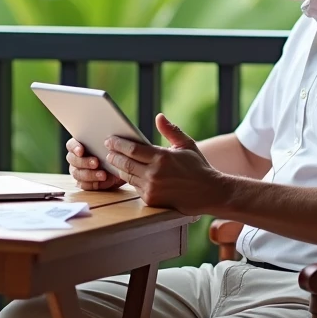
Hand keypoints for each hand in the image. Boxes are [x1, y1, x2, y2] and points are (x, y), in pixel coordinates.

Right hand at [65, 138, 125, 190]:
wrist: (120, 169)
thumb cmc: (113, 153)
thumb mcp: (112, 147)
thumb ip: (107, 143)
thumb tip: (109, 140)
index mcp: (79, 146)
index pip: (71, 145)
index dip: (75, 148)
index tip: (81, 151)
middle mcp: (75, 159)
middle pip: (73, 160)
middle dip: (84, 162)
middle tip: (96, 163)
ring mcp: (77, 171)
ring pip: (77, 173)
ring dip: (90, 174)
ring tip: (103, 175)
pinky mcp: (82, 183)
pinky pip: (83, 185)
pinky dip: (92, 184)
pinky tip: (101, 182)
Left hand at [103, 114, 229, 213]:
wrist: (209, 193)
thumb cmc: (198, 167)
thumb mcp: (187, 145)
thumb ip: (171, 130)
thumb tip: (159, 117)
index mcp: (162, 157)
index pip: (132, 149)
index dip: (118, 144)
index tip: (109, 140)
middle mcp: (154, 174)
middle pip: (125, 163)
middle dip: (113, 156)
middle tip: (107, 149)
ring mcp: (152, 189)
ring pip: (127, 176)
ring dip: (118, 168)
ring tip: (113, 160)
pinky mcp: (151, 200)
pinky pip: (135, 187)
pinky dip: (130, 179)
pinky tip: (125, 173)